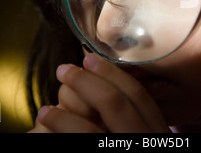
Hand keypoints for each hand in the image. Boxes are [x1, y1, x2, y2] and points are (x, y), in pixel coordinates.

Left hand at [29, 54, 169, 132]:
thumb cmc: (126, 142)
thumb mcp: (140, 134)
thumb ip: (131, 117)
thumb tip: (104, 86)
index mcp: (156, 133)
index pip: (140, 97)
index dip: (114, 74)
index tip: (91, 58)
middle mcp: (143, 142)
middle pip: (116, 103)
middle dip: (86, 82)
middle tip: (64, 69)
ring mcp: (124, 152)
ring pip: (88, 127)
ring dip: (61, 114)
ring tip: (45, 110)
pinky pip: (78, 141)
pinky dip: (59, 127)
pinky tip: (46, 121)